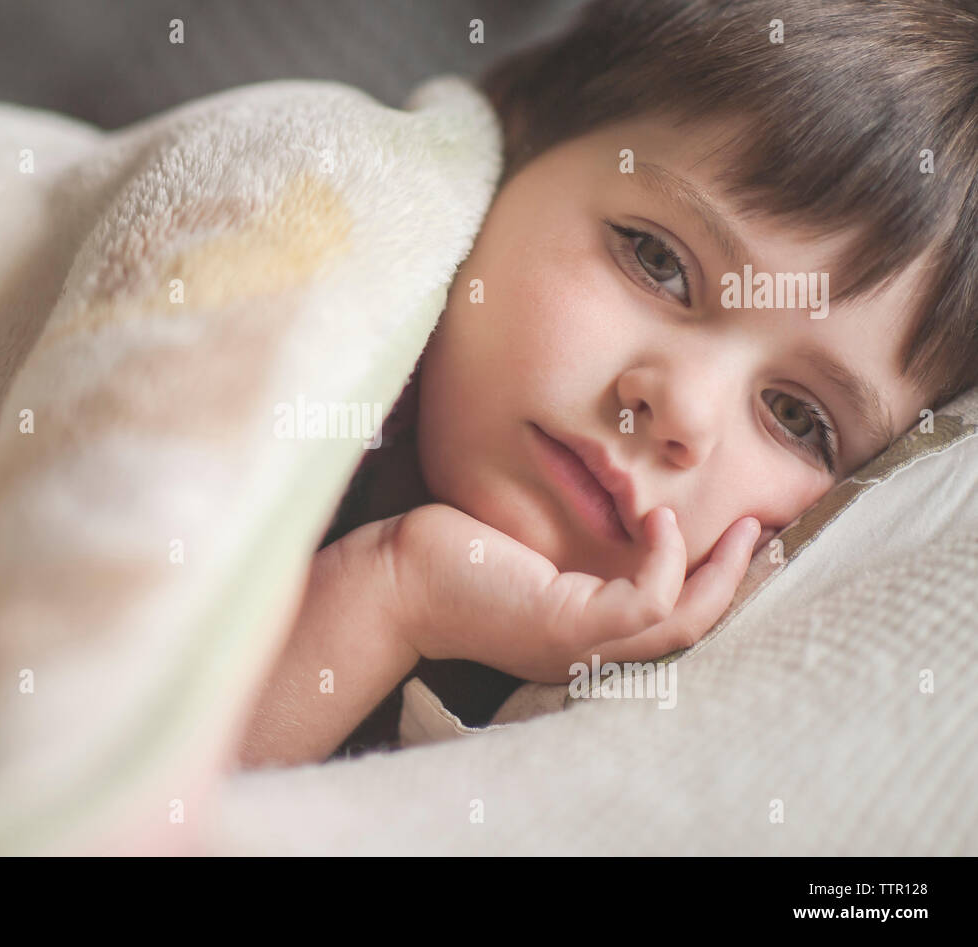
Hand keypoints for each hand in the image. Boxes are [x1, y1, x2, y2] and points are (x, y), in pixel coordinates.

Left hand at [378, 503, 760, 682]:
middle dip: (735, 581)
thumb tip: (626, 506)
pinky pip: (644, 601)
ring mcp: (580, 644)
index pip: (672, 625)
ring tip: (741, 527)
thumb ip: (585, 548)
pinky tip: (662, 519)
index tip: (739, 538)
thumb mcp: (537, 552)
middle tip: (762, 532)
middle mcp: (591, 652)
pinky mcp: (565, 622)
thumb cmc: (459, 559)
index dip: (715, 587)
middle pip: (693, 631)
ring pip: (681, 623)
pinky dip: (666, 561)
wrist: (396, 579)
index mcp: (589, 637)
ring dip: (720, 574)